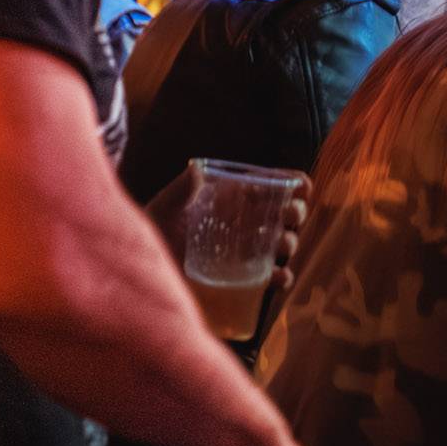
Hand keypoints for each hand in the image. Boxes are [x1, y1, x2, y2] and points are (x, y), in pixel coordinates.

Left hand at [145, 164, 312, 293]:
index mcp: (237, 197)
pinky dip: (281, 276)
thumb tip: (196, 169)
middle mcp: (249, 221)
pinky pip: (273, 276)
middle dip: (296, 213)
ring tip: (279, 244)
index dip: (295, 184)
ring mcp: (249, 249)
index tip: (300, 187)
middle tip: (289, 214)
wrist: (146, 256)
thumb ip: (183, 186)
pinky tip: (277, 275)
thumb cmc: (158, 222)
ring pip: (284, 243)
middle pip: (288, 214)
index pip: (277, 185)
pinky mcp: (244, 275)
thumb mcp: (168, 202)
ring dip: (289, 242)